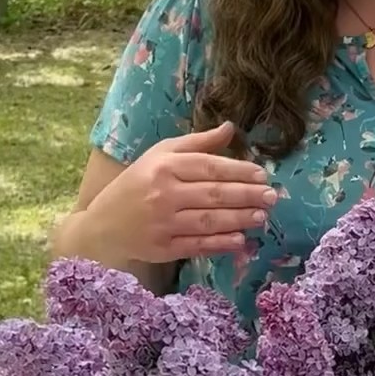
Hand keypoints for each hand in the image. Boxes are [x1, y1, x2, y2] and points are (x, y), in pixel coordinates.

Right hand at [84, 121, 276, 264]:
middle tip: (271, 196)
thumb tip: (230, 127)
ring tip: (262, 216)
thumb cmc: (137, 184)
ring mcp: (163, 223)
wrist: (102, 225)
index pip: (209, 167)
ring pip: (209, 221)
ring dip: (239, 219)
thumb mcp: (160, 154)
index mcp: (164, 166)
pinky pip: (198, 246)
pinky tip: (240, 240)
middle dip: (247, 195)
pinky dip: (220, 244)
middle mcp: (163, 194)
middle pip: (213, 194)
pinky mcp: (163, 248)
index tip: (262, 174)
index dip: (239, 171)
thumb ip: (197, 143)